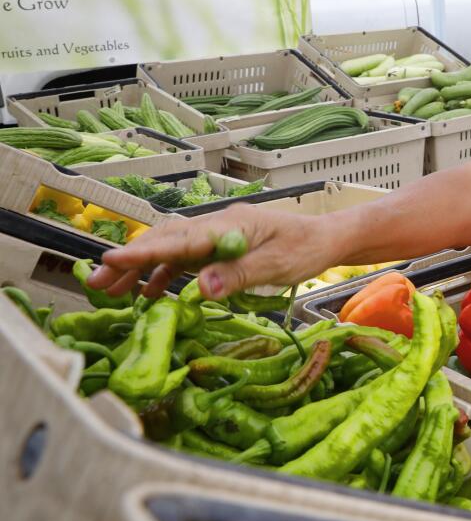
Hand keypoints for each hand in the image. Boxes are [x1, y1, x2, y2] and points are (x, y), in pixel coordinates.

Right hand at [87, 203, 344, 299]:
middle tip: (97, 283)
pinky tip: (150, 294)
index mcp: (230, 226)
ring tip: (111, 292)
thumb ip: (238, 275)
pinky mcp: (219, 248)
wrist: (324, 240)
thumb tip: (201, 288)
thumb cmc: (305, 249)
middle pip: (165, 240)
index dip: (144, 252)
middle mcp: (217, 226)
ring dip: (140, 268)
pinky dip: (164, 274)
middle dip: (129, 260)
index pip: (180, 239)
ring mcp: (216, 236)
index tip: (112, 260)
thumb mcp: (276, 266)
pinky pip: (184, 259)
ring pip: (169, 249)